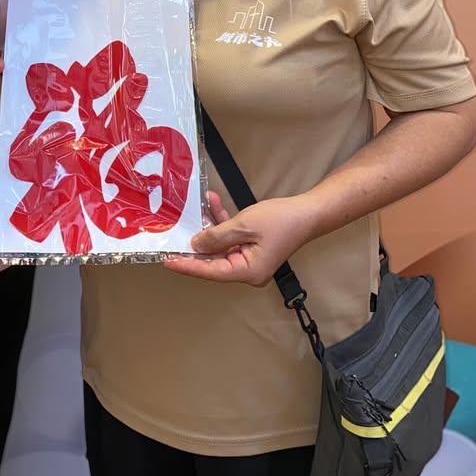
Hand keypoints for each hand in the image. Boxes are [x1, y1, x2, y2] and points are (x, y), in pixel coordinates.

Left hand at [164, 192, 316, 284]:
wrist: (308, 212)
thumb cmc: (281, 221)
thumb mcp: (244, 225)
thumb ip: (217, 236)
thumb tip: (196, 245)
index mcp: (248, 272)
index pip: (210, 271)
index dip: (188, 265)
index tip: (168, 261)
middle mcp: (248, 270)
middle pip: (214, 259)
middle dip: (197, 241)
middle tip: (175, 232)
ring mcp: (250, 258)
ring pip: (221, 245)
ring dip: (212, 225)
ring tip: (202, 206)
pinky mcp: (252, 246)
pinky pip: (231, 236)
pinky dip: (223, 221)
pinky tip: (215, 203)